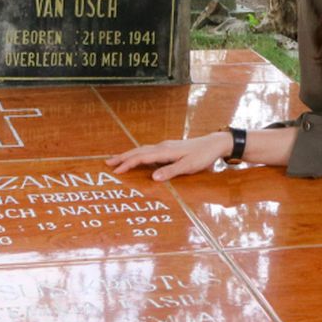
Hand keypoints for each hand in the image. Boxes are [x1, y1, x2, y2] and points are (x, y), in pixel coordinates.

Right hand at [105, 132, 230, 180]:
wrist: (213, 144)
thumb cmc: (202, 156)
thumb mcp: (188, 166)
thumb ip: (171, 172)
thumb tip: (153, 178)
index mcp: (165, 151)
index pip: (141, 157)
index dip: (128, 164)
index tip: (115, 171)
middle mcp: (162, 147)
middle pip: (138, 151)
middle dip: (123, 157)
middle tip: (108, 163)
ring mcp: (165, 146)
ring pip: (142, 150)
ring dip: (129, 155)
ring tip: (117, 160)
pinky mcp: (169, 148)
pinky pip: (148, 151)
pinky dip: (138, 155)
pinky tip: (137, 158)